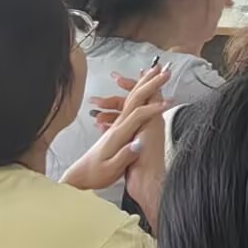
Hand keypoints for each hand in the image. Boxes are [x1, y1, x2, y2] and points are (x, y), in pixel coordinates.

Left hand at [61, 66, 172, 222]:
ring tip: (153, 72)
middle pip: (135, 99)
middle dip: (150, 83)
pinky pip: (128, 104)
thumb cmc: (94, 175)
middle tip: (164, 71)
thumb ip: (124, 156)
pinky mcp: (117, 128)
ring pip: (131, 99)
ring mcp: (117, 125)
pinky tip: (140, 88)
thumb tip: (139, 143)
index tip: (169, 103)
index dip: (153, 108)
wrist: (78, 176)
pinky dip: (136, 92)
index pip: (138, 114)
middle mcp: (118, 126)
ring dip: (143, 83)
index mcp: (118, 134)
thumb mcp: (110, 170)